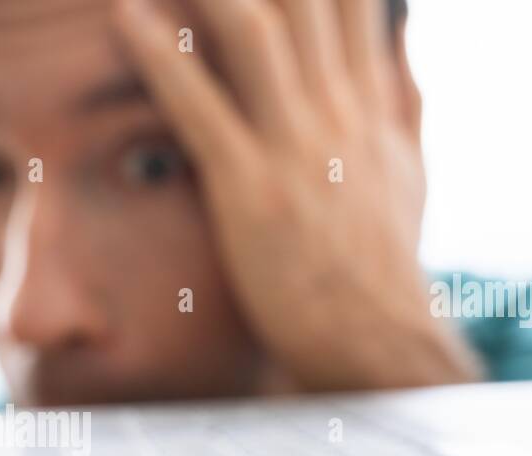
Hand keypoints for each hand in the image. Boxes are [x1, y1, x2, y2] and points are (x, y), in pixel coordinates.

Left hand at [114, 0, 480, 390]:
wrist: (380, 347)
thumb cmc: (382, 266)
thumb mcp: (407, 172)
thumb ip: (401, 99)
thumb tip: (403, 39)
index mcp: (367, 100)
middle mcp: (334, 110)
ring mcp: (295, 149)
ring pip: (250, 32)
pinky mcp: (252, 193)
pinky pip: (201, 110)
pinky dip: (162, 58)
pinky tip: (124, 16)